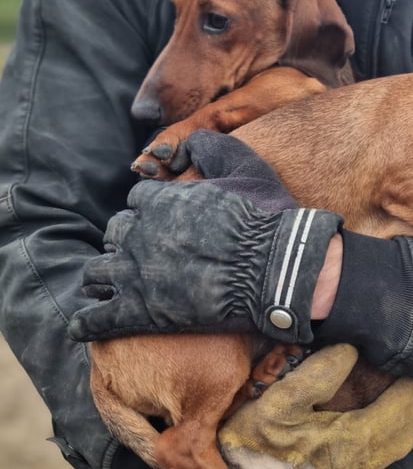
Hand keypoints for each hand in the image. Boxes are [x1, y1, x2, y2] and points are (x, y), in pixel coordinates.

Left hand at [68, 131, 342, 342]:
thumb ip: (215, 147)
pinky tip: (84, 326)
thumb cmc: (265, 219)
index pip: (137, 201)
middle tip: (142, 254)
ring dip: (103, 278)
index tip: (159, 221)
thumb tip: (192, 141)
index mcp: (160, 201)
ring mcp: (134, 274)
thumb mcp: (247, 167)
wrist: (273, 268)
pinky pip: (95, 320)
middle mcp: (139, 234)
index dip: (148, 211)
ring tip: (112, 287)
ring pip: (96, 273)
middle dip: (126, 241)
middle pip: (114, 234)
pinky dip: (86, 323)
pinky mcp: (138, 313)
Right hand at [219, 344, 412, 468]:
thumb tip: (351, 349)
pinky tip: (398, 425)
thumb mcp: (278, 403)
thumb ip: (317, 375)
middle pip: (408, 430)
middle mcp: (360, 458)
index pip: (401, 409)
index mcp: (351, 440)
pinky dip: (401, 434)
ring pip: (399, 444)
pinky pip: (384, 452)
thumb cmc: (254, 442)